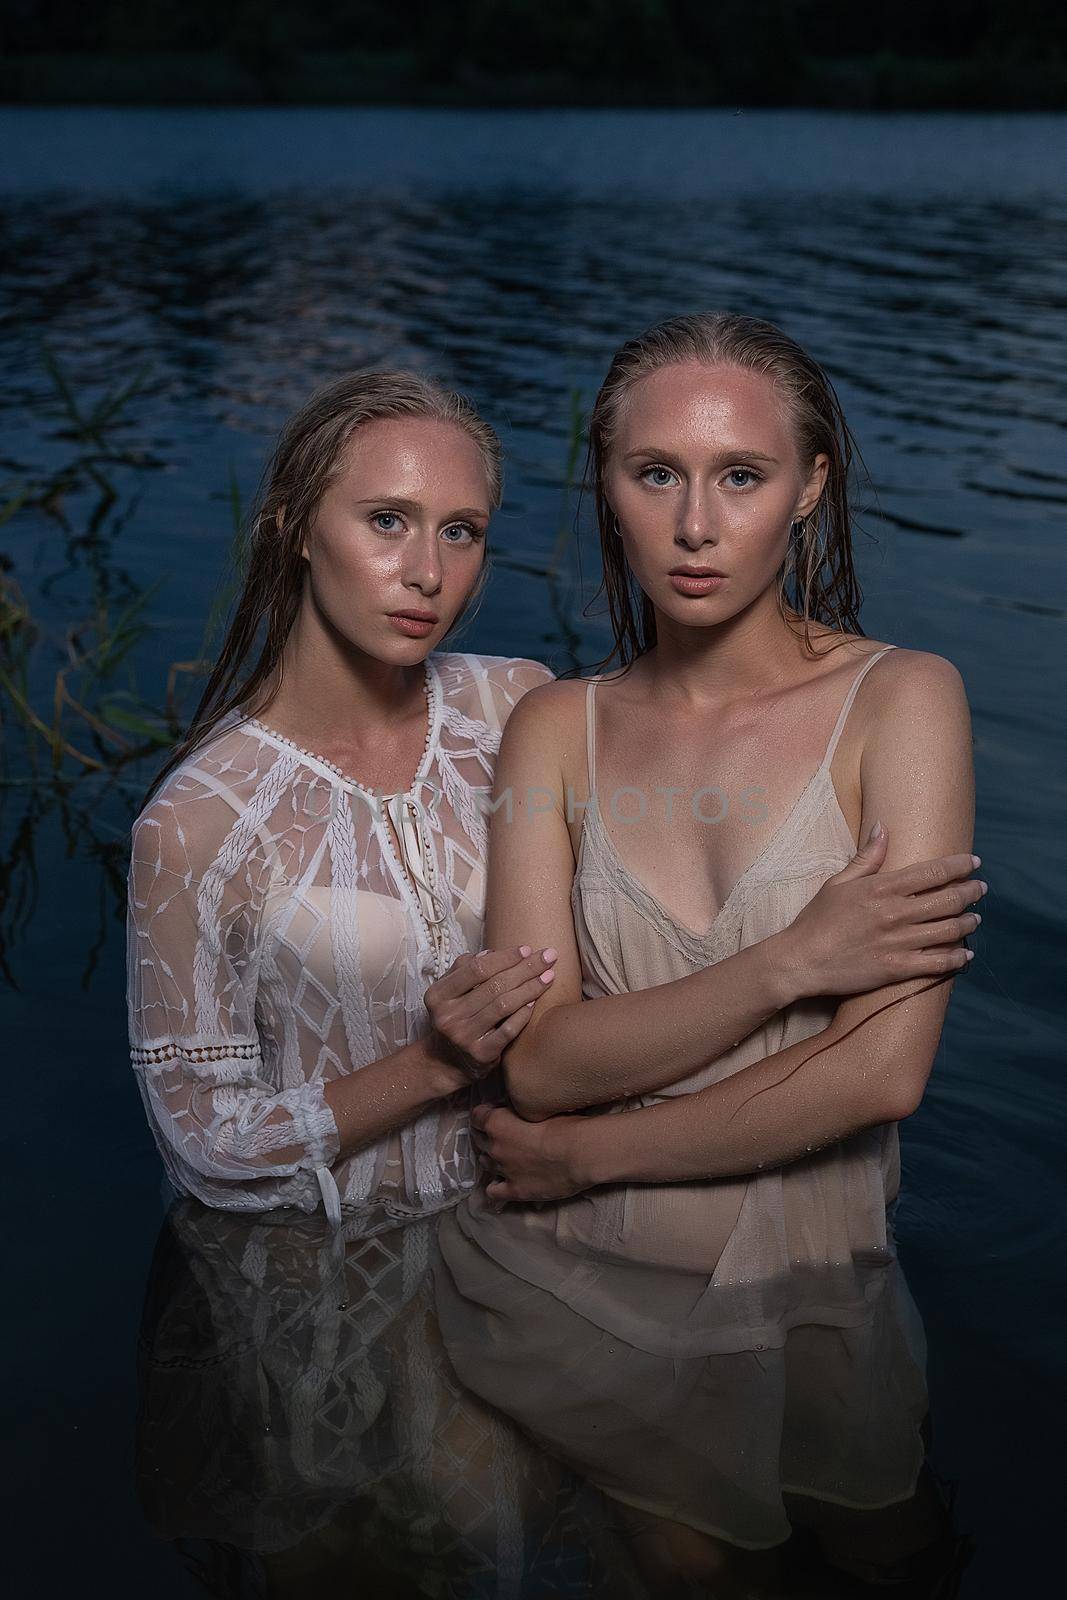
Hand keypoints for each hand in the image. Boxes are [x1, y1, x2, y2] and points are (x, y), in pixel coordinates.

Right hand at [423, 945, 558, 1080]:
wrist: (445, 1062)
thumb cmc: (453, 1018)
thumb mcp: (448, 993)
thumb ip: (464, 970)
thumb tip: (490, 952)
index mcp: (438, 995)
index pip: (476, 969)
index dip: (504, 957)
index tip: (526, 949)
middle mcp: (448, 1016)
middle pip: (495, 985)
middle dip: (525, 968)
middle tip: (548, 957)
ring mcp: (464, 1036)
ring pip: (504, 1005)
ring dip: (530, 988)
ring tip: (549, 976)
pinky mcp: (481, 1053)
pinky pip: (508, 1029)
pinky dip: (523, 1014)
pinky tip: (536, 1001)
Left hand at [469, 1103, 586, 1204]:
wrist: (581, 1154)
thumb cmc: (565, 1125)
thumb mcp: (538, 1109)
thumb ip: (521, 1112)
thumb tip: (518, 1112)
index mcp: (497, 1123)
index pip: (477, 1116)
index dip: (486, 1113)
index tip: (496, 1112)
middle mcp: (495, 1147)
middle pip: (479, 1140)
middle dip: (487, 1135)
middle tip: (503, 1134)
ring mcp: (503, 1171)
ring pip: (485, 1164)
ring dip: (492, 1158)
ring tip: (506, 1157)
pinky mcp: (515, 1190)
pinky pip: (493, 1192)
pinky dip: (495, 1187)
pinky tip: (502, 1183)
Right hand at [779, 824, 985, 999]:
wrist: (800, 960)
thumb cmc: (816, 920)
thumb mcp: (837, 882)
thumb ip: (866, 857)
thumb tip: (883, 827)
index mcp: (881, 888)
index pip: (932, 872)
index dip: (959, 865)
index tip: (974, 862)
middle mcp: (895, 913)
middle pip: (948, 900)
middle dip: (970, 892)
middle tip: (980, 889)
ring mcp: (898, 942)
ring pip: (948, 930)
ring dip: (967, 923)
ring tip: (975, 919)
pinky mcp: (897, 969)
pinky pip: (937, 963)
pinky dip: (956, 958)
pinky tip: (965, 955)